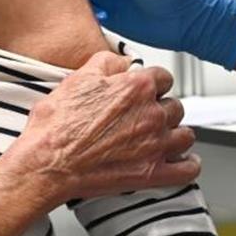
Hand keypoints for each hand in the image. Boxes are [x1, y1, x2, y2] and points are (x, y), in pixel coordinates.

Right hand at [2, 51, 198, 203]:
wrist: (48, 162)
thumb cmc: (57, 124)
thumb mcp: (79, 77)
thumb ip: (107, 63)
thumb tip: (122, 61)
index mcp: (136, 88)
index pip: (164, 77)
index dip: (154, 83)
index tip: (149, 89)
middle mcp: (151, 114)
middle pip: (175, 106)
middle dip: (162, 109)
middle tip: (146, 115)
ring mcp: (155, 145)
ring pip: (185, 135)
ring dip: (175, 134)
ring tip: (163, 136)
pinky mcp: (152, 174)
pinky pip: (187, 169)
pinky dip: (187, 165)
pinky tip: (180, 161)